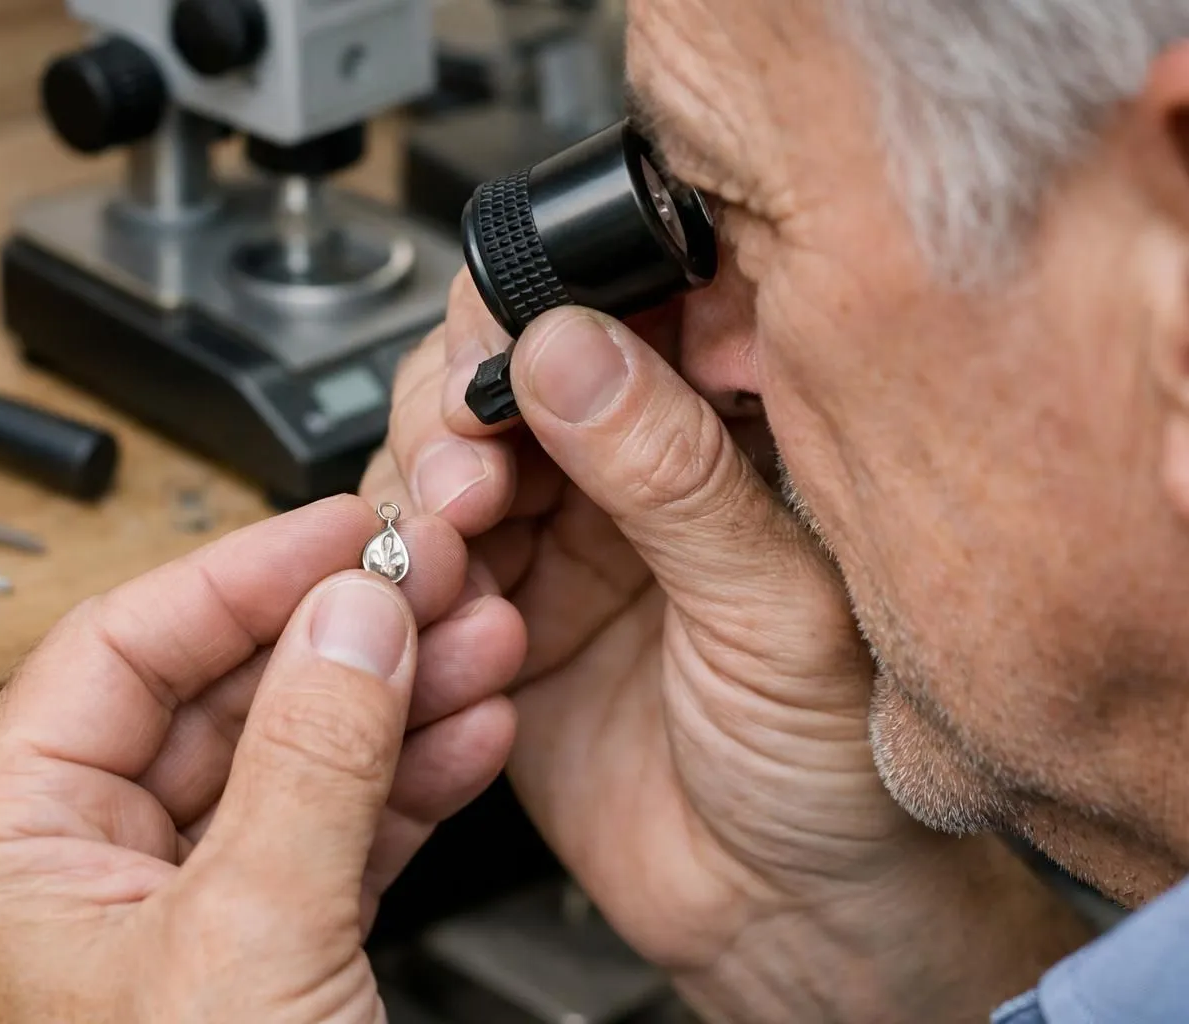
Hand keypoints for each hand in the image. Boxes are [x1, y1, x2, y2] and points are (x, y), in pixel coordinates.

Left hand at [0, 496, 525, 1022]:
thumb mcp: (252, 938)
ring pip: (284, 759)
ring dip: (391, 700)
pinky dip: (399, 785)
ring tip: (481, 644)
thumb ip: (310, 754)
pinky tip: (467, 732)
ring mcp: (160, 908)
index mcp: (1, 841)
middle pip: (216, 694)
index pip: (125, 645)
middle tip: (435, 578)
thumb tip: (354, 611)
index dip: (249, 571)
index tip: (350, 524)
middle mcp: (66, 863)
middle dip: (343, 636)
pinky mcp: (243, 948)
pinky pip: (321, 831)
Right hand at [363, 274, 1087, 1020]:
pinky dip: (406, 577)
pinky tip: (451, 619)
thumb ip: (674, 475)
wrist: (775, 914)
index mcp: (723, 433)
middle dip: (458, 405)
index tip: (509, 349)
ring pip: (438, 457)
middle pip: (496, 368)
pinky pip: (413, 563)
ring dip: (421, 489)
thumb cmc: (830, 769)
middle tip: (467, 467)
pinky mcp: (493, 614)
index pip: (618, 313)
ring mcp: (553, 539)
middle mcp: (628, 468)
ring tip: (450, 546)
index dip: (543, 307)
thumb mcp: (775, 612)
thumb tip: (573, 350)